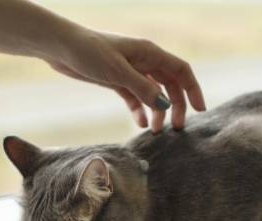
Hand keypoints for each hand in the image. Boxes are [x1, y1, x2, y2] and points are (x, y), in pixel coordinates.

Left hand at [47, 28, 205, 132]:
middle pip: (169, 85)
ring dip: (156, 111)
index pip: (181, 71)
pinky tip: (138, 124)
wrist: (61, 48)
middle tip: (175, 128)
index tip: (200, 111)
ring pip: (152, 93)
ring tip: (154, 131)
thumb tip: (165, 105)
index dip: (193, 90)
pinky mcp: (116, 80)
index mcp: (150, 53)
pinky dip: (138, 110)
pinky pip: (134, 97)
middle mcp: (143, 61)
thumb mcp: (118, 72)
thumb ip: (143, 88)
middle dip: (175, 106)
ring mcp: (130, 71)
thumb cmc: (89, 52)